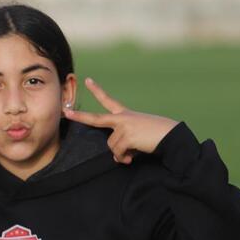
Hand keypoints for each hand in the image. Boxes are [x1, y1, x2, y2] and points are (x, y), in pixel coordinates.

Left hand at [63, 77, 177, 164]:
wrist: (172, 136)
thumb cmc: (157, 136)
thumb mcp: (138, 135)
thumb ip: (124, 142)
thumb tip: (116, 157)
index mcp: (126, 114)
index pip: (109, 100)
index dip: (97, 91)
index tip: (88, 81)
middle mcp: (123, 118)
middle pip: (96, 119)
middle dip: (80, 117)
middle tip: (67, 113)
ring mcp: (124, 126)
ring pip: (111, 146)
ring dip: (121, 154)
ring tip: (134, 151)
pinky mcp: (127, 136)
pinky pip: (118, 153)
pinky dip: (124, 158)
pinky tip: (133, 157)